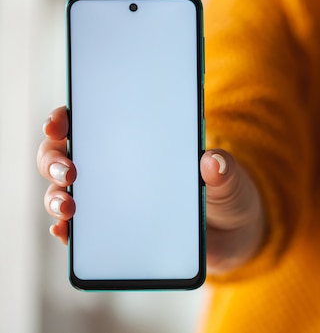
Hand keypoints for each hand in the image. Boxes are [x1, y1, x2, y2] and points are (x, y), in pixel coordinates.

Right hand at [37, 107, 265, 273]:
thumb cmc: (225, 193)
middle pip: (63, 155)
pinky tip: (66, 234)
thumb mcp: (230, 179)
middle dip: (52, 158)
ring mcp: (110, 200)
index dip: (65, 118)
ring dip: (55, 197)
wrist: (232, 233)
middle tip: (67, 170)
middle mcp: (114, 166)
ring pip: (63, 192)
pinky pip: (79, 231)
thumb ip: (225, 170)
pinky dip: (66, 231)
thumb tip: (213, 161)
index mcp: (138, 140)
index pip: (89, 120)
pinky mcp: (113, 232)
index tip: (60, 123)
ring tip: (68, 208)